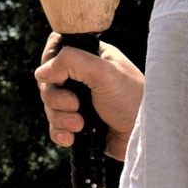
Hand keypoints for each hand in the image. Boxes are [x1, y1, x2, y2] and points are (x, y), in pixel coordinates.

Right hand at [33, 33, 141, 160]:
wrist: (145, 137)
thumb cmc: (133, 100)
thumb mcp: (104, 72)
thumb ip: (72, 62)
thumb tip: (42, 72)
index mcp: (91, 57)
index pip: (57, 50)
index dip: (50, 62)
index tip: (56, 75)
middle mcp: (83, 78)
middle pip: (48, 82)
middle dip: (56, 97)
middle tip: (74, 105)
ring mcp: (80, 102)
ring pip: (50, 106)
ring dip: (60, 117)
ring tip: (80, 125)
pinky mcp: (79, 124)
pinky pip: (55, 127)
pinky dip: (60, 132)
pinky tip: (72, 137)